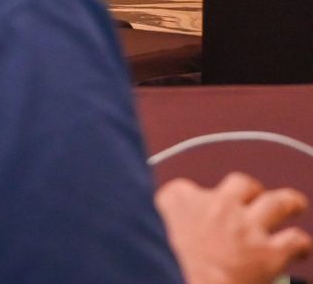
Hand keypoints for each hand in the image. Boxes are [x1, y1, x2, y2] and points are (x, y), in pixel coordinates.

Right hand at [159, 172, 310, 283]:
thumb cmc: (166, 266)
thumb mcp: (151, 232)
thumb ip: (164, 222)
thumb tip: (171, 228)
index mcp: (179, 200)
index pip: (186, 190)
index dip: (194, 202)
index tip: (197, 213)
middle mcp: (217, 206)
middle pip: (242, 184)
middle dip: (251, 191)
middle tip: (255, 198)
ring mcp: (246, 227)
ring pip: (279, 202)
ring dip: (288, 203)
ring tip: (294, 205)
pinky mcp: (268, 254)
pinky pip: (295, 240)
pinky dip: (300, 245)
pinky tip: (300, 250)